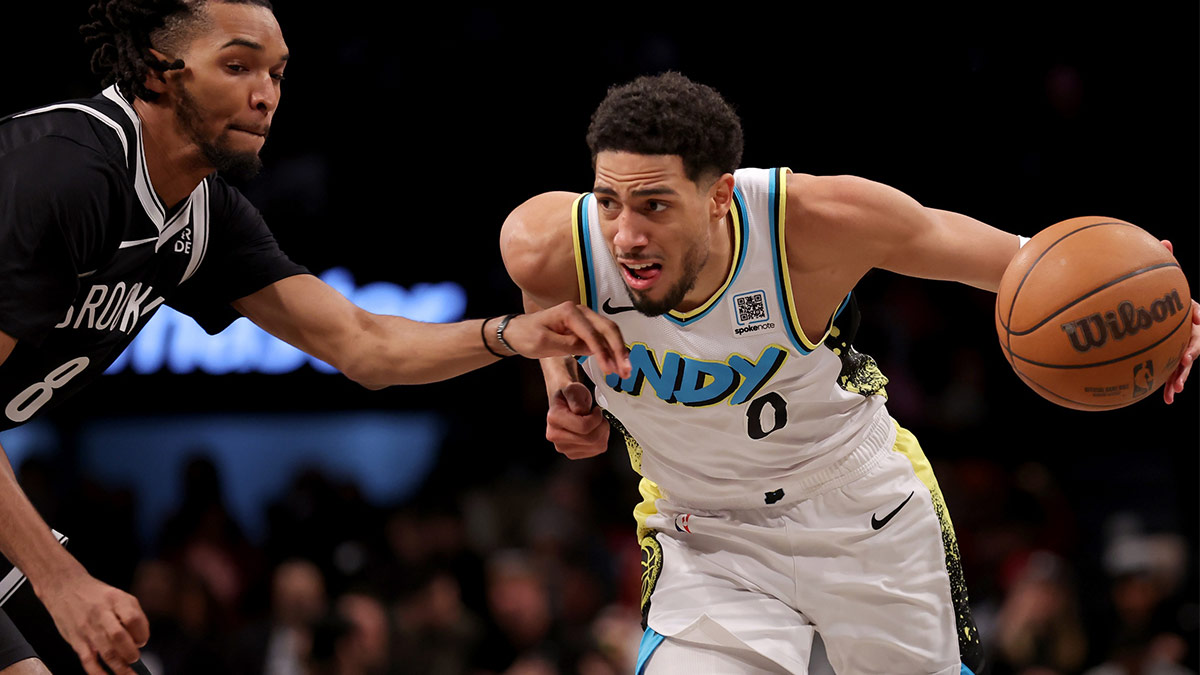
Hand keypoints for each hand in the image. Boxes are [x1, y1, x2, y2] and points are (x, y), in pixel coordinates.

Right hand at [35, 569, 148, 674]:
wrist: (64, 587)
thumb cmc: (97, 595)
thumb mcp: (119, 596)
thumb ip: (132, 615)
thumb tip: (141, 641)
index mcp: (116, 600)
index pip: (133, 619)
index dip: (142, 633)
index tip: (142, 641)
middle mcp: (101, 614)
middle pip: (119, 637)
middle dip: (131, 652)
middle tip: (135, 658)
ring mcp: (87, 628)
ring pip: (106, 651)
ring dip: (120, 667)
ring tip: (129, 674)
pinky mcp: (76, 640)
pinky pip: (88, 661)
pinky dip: (98, 673)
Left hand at [500, 303, 630, 377]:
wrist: (516, 332)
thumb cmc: (526, 336)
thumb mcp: (544, 343)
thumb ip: (569, 345)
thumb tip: (592, 348)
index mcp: (569, 312)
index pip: (592, 333)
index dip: (603, 352)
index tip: (610, 370)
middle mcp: (580, 311)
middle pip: (607, 329)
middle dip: (619, 351)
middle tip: (626, 371)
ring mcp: (584, 318)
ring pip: (609, 333)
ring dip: (619, 352)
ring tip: (625, 371)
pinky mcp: (585, 327)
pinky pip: (602, 337)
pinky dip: (611, 350)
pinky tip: (617, 364)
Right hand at [546, 382, 608, 458]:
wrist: (564, 403)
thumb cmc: (569, 396)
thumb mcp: (573, 389)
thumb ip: (576, 398)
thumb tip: (581, 411)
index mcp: (554, 418)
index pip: (583, 427)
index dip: (596, 417)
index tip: (596, 410)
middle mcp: (555, 436)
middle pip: (591, 439)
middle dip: (602, 425)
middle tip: (598, 416)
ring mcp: (563, 447)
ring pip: (596, 446)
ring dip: (603, 432)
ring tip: (596, 422)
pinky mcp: (572, 453)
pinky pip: (597, 450)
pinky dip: (601, 439)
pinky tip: (594, 430)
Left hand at [1160, 240, 1198, 404]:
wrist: (1162, 315)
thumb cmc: (1166, 297)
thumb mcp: (1168, 282)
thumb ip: (1167, 264)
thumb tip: (1165, 241)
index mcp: (1190, 316)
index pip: (1197, 320)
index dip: (1196, 324)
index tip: (1193, 331)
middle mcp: (1188, 333)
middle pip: (1194, 345)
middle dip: (1191, 355)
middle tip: (1187, 361)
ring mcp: (1180, 348)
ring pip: (1183, 364)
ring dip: (1180, 377)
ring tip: (1175, 391)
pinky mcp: (1169, 360)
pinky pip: (1170, 373)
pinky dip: (1169, 386)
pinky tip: (1166, 400)